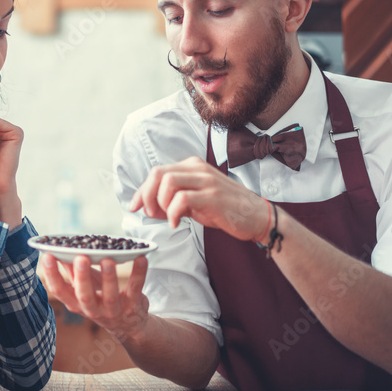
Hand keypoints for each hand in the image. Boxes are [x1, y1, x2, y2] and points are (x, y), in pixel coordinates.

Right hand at [40, 253, 149, 342]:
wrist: (130, 327)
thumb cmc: (104, 301)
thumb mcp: (86, 289)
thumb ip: (74, 272)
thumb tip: (59, 250)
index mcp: (77, 304)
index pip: (59, 291)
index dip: (52, 275)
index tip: (47, 256)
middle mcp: (93, 310)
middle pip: (84, 296)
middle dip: (81, 277)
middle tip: (80, 258)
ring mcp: (114, 310)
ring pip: (110, 296)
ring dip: (108, 278)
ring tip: (108, 260)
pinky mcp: (133, 306)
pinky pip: (136, 289)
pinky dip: (138, 274)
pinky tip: (141, 259)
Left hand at [128, 156, 269, 242]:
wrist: (257, 217)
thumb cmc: (225, 209)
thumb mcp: (196, 200)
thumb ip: (173, 198)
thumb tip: (147, 206)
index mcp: (192, 166)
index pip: (157, 171)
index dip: (141, 190)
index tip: (134, 207)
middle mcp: (198, 169)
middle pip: (158, 173)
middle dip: (146, 195)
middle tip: (149, 213)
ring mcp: (207, 181)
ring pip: (168, 182)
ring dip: (160, 203)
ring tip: (166, 218)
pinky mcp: (213, 196)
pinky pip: (183, 199)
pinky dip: (173, 213)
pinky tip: (176, 223)